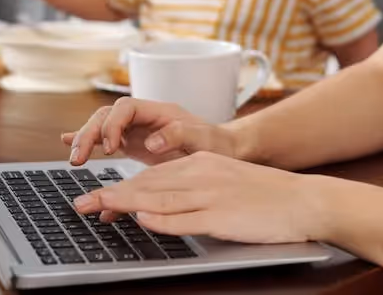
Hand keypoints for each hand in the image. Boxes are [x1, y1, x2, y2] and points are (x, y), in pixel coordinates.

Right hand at [63, 97, 240, 166]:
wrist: (223, 150)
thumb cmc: (216, 143)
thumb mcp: (204, 139)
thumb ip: (180, 135)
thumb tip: (152, 140)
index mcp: (159, 111)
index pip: (125, 108)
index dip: (113, 125)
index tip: (111, 148)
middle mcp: (143, 117)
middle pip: (107, 115)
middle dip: (89, 133)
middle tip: (78, 158)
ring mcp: (136, 130)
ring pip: (101, 127)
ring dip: (84, 139)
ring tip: (74, 159)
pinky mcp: (132, 144)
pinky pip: (104, 139)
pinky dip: (86, 140)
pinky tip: (67, 144)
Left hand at [73, 151, 328, 244]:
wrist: (302, 200)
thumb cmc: (263, 196)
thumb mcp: (222, 181)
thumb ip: (190, 189)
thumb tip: (155, 205)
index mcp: (200, 163)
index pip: (151, 175)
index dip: (119, 187)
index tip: (95, 197)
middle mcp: (202, 174)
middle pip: (147, 184)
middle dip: (110, 194)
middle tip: (80, 203)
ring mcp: (211, 194)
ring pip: (159, 197)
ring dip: (124, 204)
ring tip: (97, 209)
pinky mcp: (222, 214)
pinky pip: (185, 217)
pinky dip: (161, 219)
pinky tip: (142, 219)